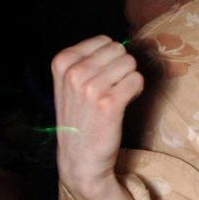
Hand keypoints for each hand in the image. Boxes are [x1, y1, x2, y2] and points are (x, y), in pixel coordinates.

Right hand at [52, 36, 143, 199]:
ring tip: (117, 97)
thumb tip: (115, 44)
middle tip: (112, 90)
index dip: (110, 59)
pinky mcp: (109, 103)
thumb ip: (85, 61)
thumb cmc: (80, 120)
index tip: (102, 78)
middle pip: (119, 50)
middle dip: (121, 68)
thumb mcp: (69, 84)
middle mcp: (74, 72)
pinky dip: (137, 90)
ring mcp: (91, 87)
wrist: (81, 158)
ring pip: (130, 63)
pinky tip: (125, 104)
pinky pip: (137, 80)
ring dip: (129, 79)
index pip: (104, 41)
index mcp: (62, 62)